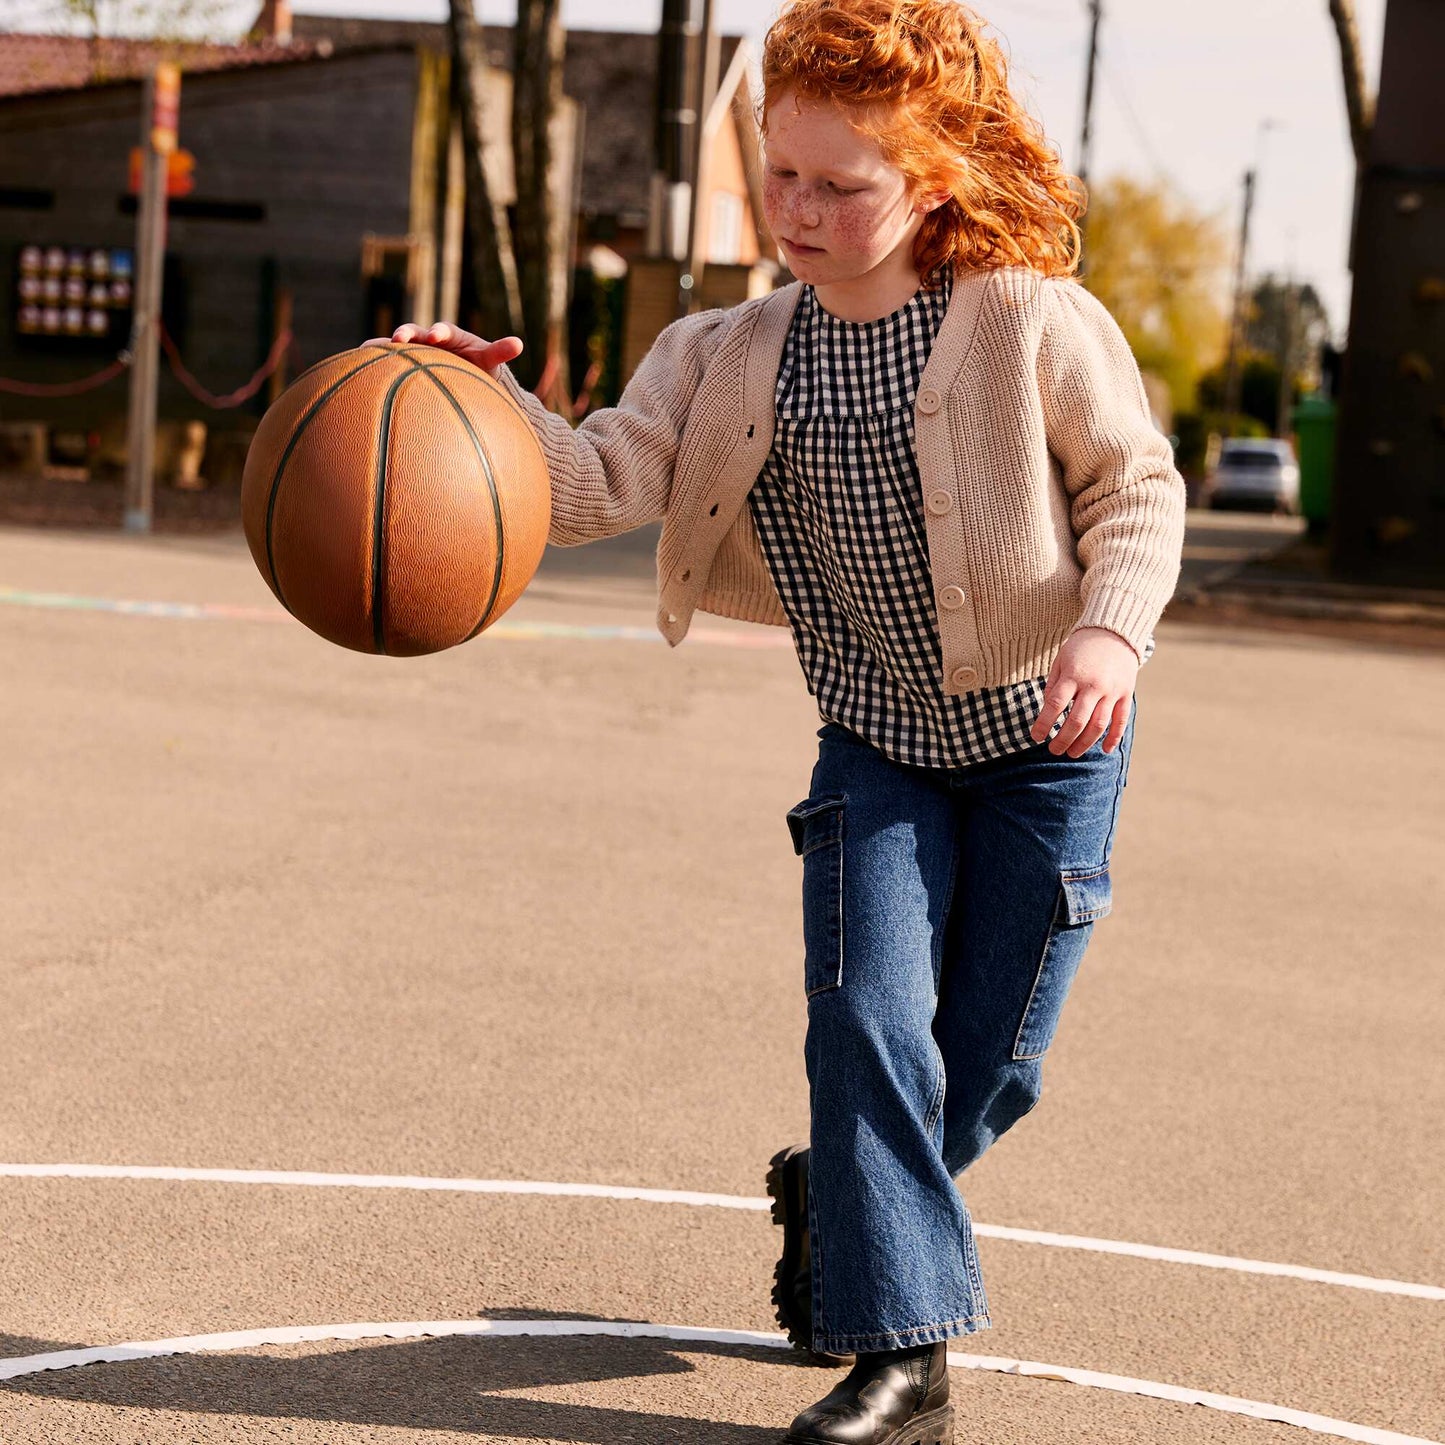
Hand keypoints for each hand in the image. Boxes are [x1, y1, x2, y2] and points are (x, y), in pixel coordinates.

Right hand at [360, 322, 523, 377]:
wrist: (463, 373)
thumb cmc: (477, 366)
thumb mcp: (489, 360)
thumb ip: (500, 351)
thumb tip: (519, 343)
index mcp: (449, 335)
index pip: (444, 330)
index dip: (440, 331)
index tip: (437, 336)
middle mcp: (427, 338)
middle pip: (415, 332)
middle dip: (407, 333)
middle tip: (400, 338)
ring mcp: (413, 350)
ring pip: (395, 344)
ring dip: (382, 346)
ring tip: (367, 348)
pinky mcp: (402, 363)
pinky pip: (385, 360)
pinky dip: (371, 361)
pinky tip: (354, 366)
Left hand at [1029, 627, 1138, 756]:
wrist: (1114, 631)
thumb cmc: (1081, 647)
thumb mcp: (1061, 661)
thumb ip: (1054, 685)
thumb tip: (1047, 711)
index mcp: (1073, 675)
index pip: (1055, 705)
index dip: (1043, 724)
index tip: (1035, 737)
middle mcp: (1093, 685)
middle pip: (1076, 721)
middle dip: (1063, 740)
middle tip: (1054, 750)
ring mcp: (1112, 691)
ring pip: (1098, 725)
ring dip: (1084, 743)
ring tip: (1072, 753)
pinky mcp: (1125, 694)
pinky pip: (1121, 721)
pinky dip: (1114, 737)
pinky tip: (1105, 750)